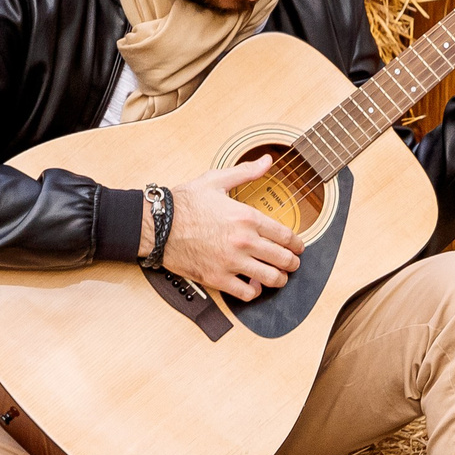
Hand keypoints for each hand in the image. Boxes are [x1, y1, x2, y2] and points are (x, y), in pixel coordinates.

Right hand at [161, 156, 302, 299]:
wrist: (156, 225)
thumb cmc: (184, 203)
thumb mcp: (216, 180)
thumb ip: (246, 172)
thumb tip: (266, 160)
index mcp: (246, 217)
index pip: (285, 235)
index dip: (297, 244)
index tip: (298, 247)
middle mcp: (243, 241)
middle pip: (283, 259)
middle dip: (293, 263)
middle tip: (292, 263)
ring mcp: (231, 262)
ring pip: (270, 279)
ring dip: (279, 279)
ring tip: (278, 277)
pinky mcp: (217, 278)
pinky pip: (247, 293)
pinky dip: (254, 292)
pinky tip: (253, 286)